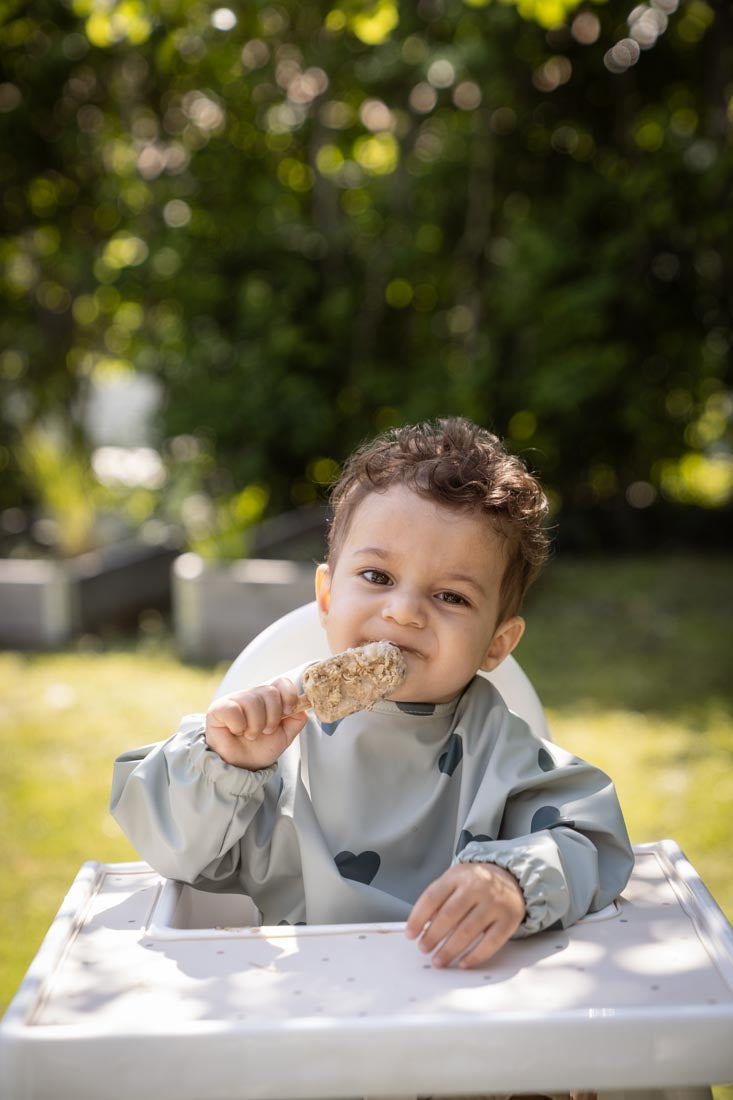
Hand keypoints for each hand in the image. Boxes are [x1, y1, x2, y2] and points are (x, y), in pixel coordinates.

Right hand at [205, 678, 307, 769]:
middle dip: (272, 717)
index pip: (282, 683)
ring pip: (252, 701)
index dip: (288, 695)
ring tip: (250, 735)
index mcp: (268, 700)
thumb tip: (302, 706)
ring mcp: (235, 700)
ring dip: (255, 725)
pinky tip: (236, 731)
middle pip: (269, 692)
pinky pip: (233, 709)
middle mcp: (252, 696)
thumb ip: (296, 720)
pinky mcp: (218, 709)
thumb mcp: (285, 736)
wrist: (241, 767)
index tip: (287, 711)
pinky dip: (238, 725)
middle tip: (266, 731)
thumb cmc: (260, 749)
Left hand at [405, 862, 525, 968]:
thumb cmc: (476, 882)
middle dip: (433, 936)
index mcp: (458, 875)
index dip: (418, 918)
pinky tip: (463, 963)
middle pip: (449, 915)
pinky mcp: (509, 919)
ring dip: (450, 950)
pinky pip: (491, 942)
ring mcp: (494, 903)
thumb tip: (424, 925)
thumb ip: (439, 897)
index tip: (410, 934)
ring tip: (439, 960)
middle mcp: (477, 887)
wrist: (511, 876)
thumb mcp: (455, 880)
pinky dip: (475, 956)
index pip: (433, 897)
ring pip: (468, 931)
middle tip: (424, 949)